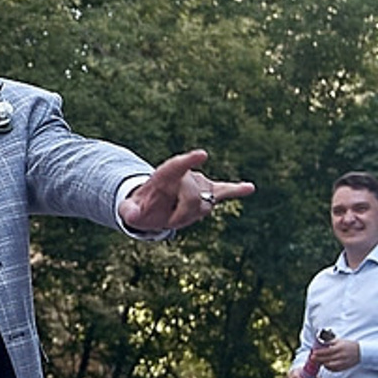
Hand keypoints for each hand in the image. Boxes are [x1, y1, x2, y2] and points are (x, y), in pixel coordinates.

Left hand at [121, 151, 252, 235]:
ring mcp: (199, 183)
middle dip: (181, 215)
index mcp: (164, 176)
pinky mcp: (210, 192)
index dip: (189, 161)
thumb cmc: (143, 206)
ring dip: (191, 217)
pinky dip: (237, 190)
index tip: (202, 155)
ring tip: (176, 217)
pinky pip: (226, 190)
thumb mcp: (130, 210)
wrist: (154, 204)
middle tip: (167, 223)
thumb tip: (131, 216)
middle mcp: (184, 176)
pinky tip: (249, 188)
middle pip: (193, 196)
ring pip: (204, 205)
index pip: (177, 166)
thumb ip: (128, 211)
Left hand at [309, 336, 361, 373]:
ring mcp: (343, 362)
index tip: (313, 353)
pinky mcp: (344, 367)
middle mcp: (341, 356)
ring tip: (318, 361)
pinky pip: (334, 369)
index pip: (327, 351)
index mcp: (339, 348)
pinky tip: (326, 365)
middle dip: (318, 359)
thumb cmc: (349, 345)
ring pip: (330, 365)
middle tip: (312, 358)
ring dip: (323, 363)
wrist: (361, 352)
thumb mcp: (340, 341)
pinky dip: (329, 368)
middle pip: (327, 359)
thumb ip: (330, 342)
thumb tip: (321, 343)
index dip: (319, 352)